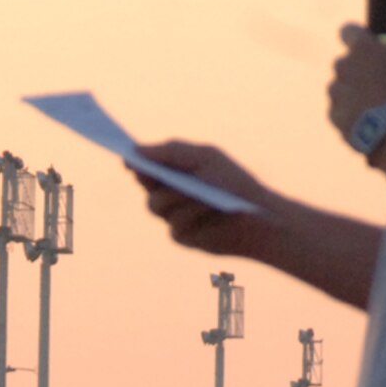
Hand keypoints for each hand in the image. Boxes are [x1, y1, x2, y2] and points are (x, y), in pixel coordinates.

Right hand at [135, 141, 272, 254]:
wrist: (258, 215)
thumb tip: (136, 150)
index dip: (134, 161)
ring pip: (155, 204)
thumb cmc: (233, 182)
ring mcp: (172, 217)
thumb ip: (171, 152)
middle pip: (145, 184)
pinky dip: (191, 213)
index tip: (127, 156)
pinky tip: (207, 206)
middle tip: (148, 171)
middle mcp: (168, 194)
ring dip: (174, 195)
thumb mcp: (204, 158)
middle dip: (149, 176)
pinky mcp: (181, 236)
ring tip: (193, 190)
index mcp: (172, 172)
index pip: (145, 165)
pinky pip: (174, 223)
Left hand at [327, 24, 385, 140]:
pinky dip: (350, 117)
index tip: (362, 46)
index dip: (354, 38)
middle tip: (375, 84)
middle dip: (355, 72)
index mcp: (363, 48)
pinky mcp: (333, 116)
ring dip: (351, 95)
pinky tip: (369, 125)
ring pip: (340, 89)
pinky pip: (339, 112)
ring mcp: (335, 92)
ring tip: (375, 109)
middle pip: (344, 64)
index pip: (348, 31)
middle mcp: (343, 66)